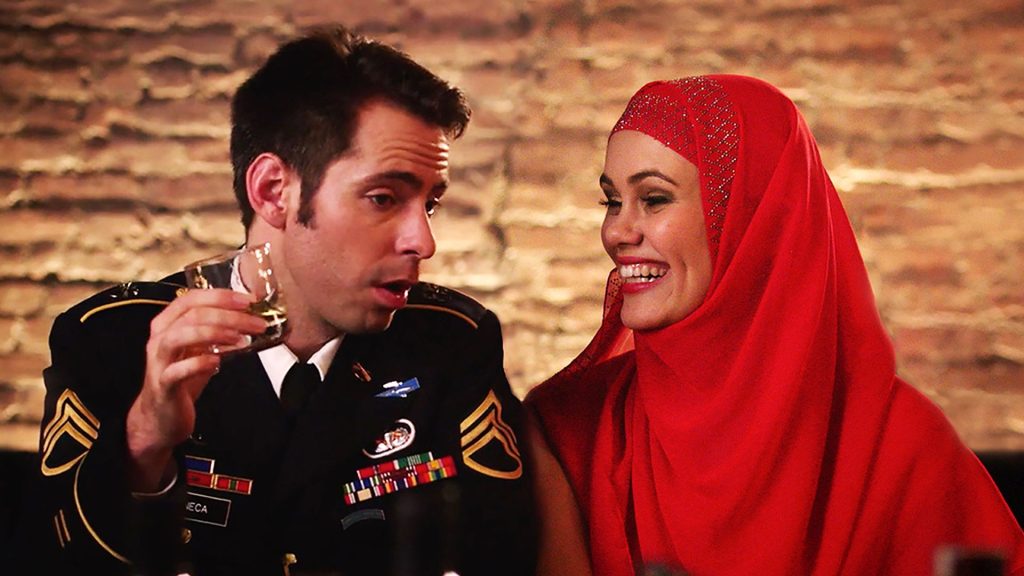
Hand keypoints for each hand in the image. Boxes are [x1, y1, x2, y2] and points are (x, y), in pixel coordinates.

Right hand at [126, 288, 265, 490]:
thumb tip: (251, 319)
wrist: (160, 417)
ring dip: (214, 333)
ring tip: (240, 339)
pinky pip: (178, 370)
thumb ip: (218, 333)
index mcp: (168, 324)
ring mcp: (159, 361)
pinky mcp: (162, 384)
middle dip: (228, 315)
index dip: (220, 296)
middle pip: (192, 315)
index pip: (191, 299)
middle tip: (256, 323)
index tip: (248, 300)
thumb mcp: (200, 350)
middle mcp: (160, 338)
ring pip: (180, 335)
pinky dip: (199, 363)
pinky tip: (217, 362)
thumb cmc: (182, 380)